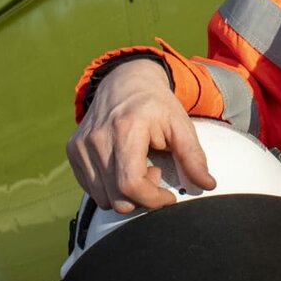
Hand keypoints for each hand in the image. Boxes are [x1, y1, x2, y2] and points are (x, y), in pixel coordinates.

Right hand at [66, 58, 216, 213]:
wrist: (125, 81)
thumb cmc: (156, 105)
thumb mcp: (181, 125)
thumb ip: (193, 156)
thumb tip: (207, 185)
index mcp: (126, 129)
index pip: (131, 184)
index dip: (152, 199)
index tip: (168, 196)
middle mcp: (98, 138)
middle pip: (117, 197)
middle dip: (142, 197)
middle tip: (155, 173)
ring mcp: (81, 145)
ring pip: (102, 198)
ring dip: (125, 194)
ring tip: (139, 168)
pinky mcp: (73, 150)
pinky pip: (91, 189)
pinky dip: (110, 188)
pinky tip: (123, 167)